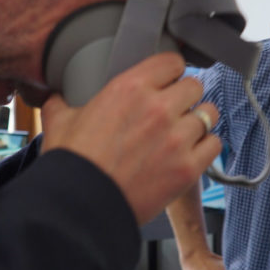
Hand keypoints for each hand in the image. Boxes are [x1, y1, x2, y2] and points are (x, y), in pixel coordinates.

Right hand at [40, 52, 220, 224]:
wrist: (80, 207)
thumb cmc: (71, 165)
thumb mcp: (59, 122)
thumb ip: (62, 102)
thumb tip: (55, 98)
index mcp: (129, 88)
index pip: (172, 62)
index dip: (170, 72)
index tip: (167, 81)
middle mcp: (158, 108)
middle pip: (195, 85)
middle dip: (184, 96)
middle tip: (173, 110)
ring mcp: (177, 138)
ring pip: (209, 113)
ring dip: (198, 121)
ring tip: (184, 132)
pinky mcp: (188, 167)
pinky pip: (214, 144)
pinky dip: (205, 146)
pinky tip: (190, 152)